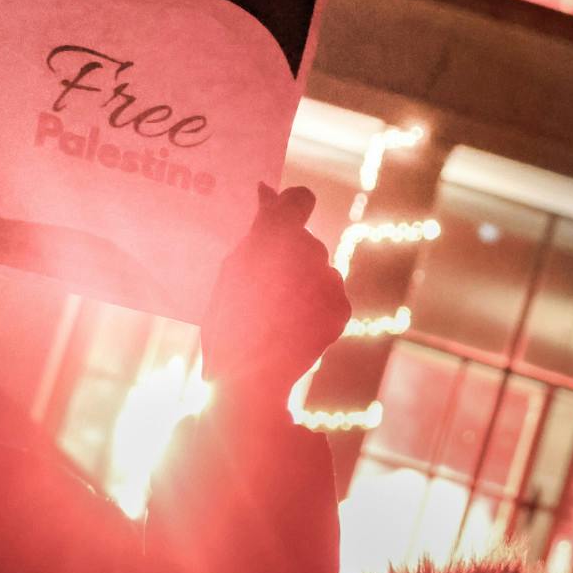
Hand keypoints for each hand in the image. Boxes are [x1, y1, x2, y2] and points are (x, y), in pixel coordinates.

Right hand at [199, 184, 350, 410]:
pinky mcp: (343, 307)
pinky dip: (317, 306)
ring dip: (304, 283)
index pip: (299, 199)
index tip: (280, 217)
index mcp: (274, 237)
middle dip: (290, 257)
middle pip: (305, 242)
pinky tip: (294, 326)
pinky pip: (330, 294)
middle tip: (264, 289)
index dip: (291, 205)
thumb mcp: (232, 270)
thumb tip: (267, 192)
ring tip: (276, 315)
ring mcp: (330, 280)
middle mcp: (309, 251)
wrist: (251, 380)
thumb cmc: (230, 323)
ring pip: (319, 269)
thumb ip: (256, 229)